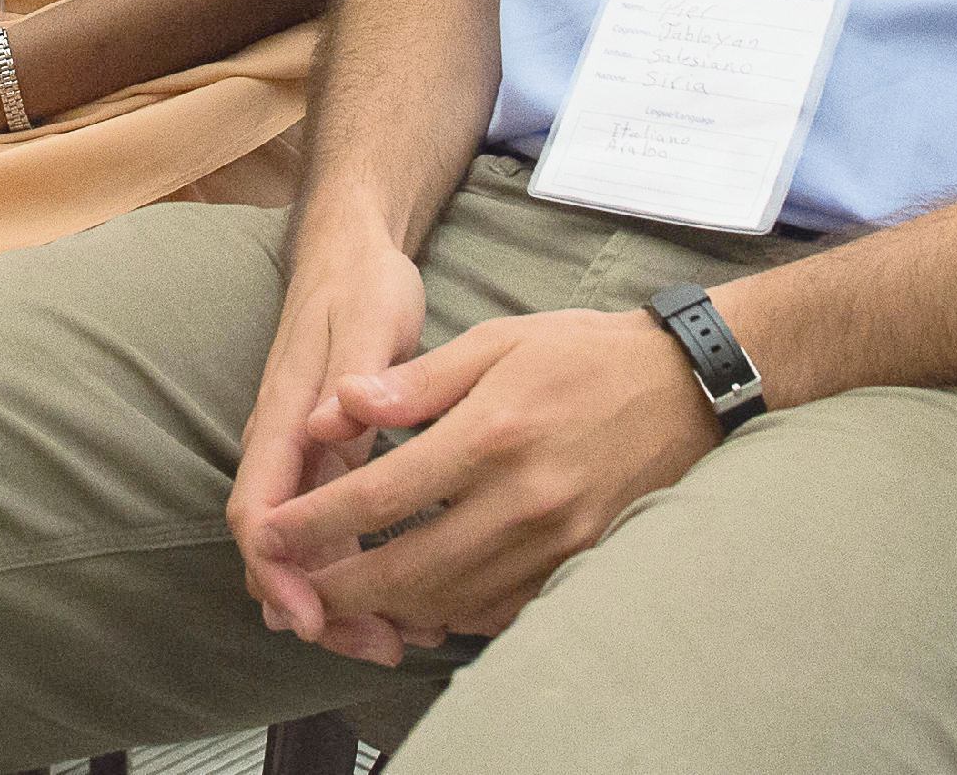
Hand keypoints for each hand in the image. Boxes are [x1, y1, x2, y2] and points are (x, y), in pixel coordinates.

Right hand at [227, 231, 429, 661]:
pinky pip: (331, 533)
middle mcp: (283, 446)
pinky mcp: (328, 463)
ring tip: (399, 640)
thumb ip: (350, 376)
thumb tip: (322, 426)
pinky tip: (404, 600)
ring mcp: (303, 458)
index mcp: (282, 418)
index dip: (277, 571)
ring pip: (304, 550)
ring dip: (341, 600)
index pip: (259, 511)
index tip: (309, 617)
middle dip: (318, 607)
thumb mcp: (365, 318)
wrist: (353, 252)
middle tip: (379, 647)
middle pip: (277, 548)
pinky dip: (358, 573)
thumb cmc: (361, 283)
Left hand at [245, 309, 717, 655]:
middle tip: (294, 588)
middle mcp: (522, 499)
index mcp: (491, 435)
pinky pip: (498, 611)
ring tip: (343, 599)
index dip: (317, 522)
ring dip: (388, 609)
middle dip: (340, 587)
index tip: (273, 534)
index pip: (381, 497)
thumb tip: (338, 405)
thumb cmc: (581, 355)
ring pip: (450, 602)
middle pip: (408, 570)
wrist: (683, 386)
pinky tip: (420, 599)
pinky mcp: (577, 565)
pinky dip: (450, 614)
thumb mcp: (495, 342)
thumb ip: (413, 382)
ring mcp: (554, 542)